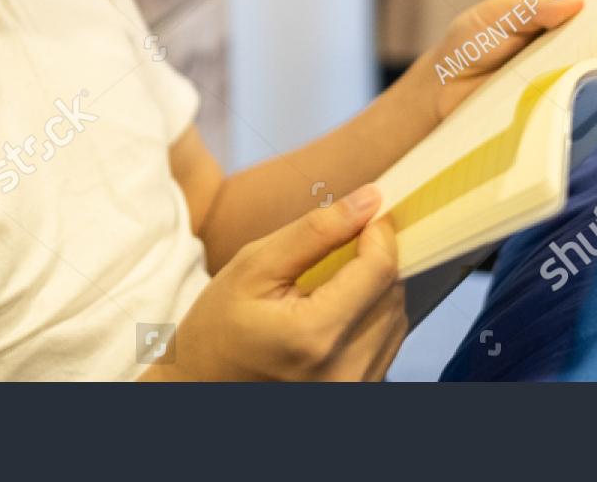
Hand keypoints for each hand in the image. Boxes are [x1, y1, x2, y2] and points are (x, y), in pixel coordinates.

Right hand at [139, 185, 404, 380]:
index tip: (366, 213)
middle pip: (392, 294)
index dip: (379, 232)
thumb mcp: (253, 266)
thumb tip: (369, 200)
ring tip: (330, 285)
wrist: (200, 389)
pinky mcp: (358, 395)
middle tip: (342, 246)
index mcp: (314, 335)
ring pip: (396, 319)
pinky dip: (370, 318)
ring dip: (374, 290)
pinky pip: (387, 344)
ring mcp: (353, 389)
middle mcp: (344, 371)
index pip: (379, 270)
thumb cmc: (218, 329)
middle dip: (374, 260)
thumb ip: (315, 231)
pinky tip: (335, 312)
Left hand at [419, 0, 586, 122]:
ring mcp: (559, 74)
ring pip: (590, 72)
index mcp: (551, 16)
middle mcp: (561, 45)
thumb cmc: (469, 42)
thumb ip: (530, 8)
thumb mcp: (495, 15)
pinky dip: (581, 99)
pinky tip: (588, 99)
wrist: (444, 88)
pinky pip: (573, 101)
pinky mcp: (552, 103)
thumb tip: (576, 3)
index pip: (590, 8)